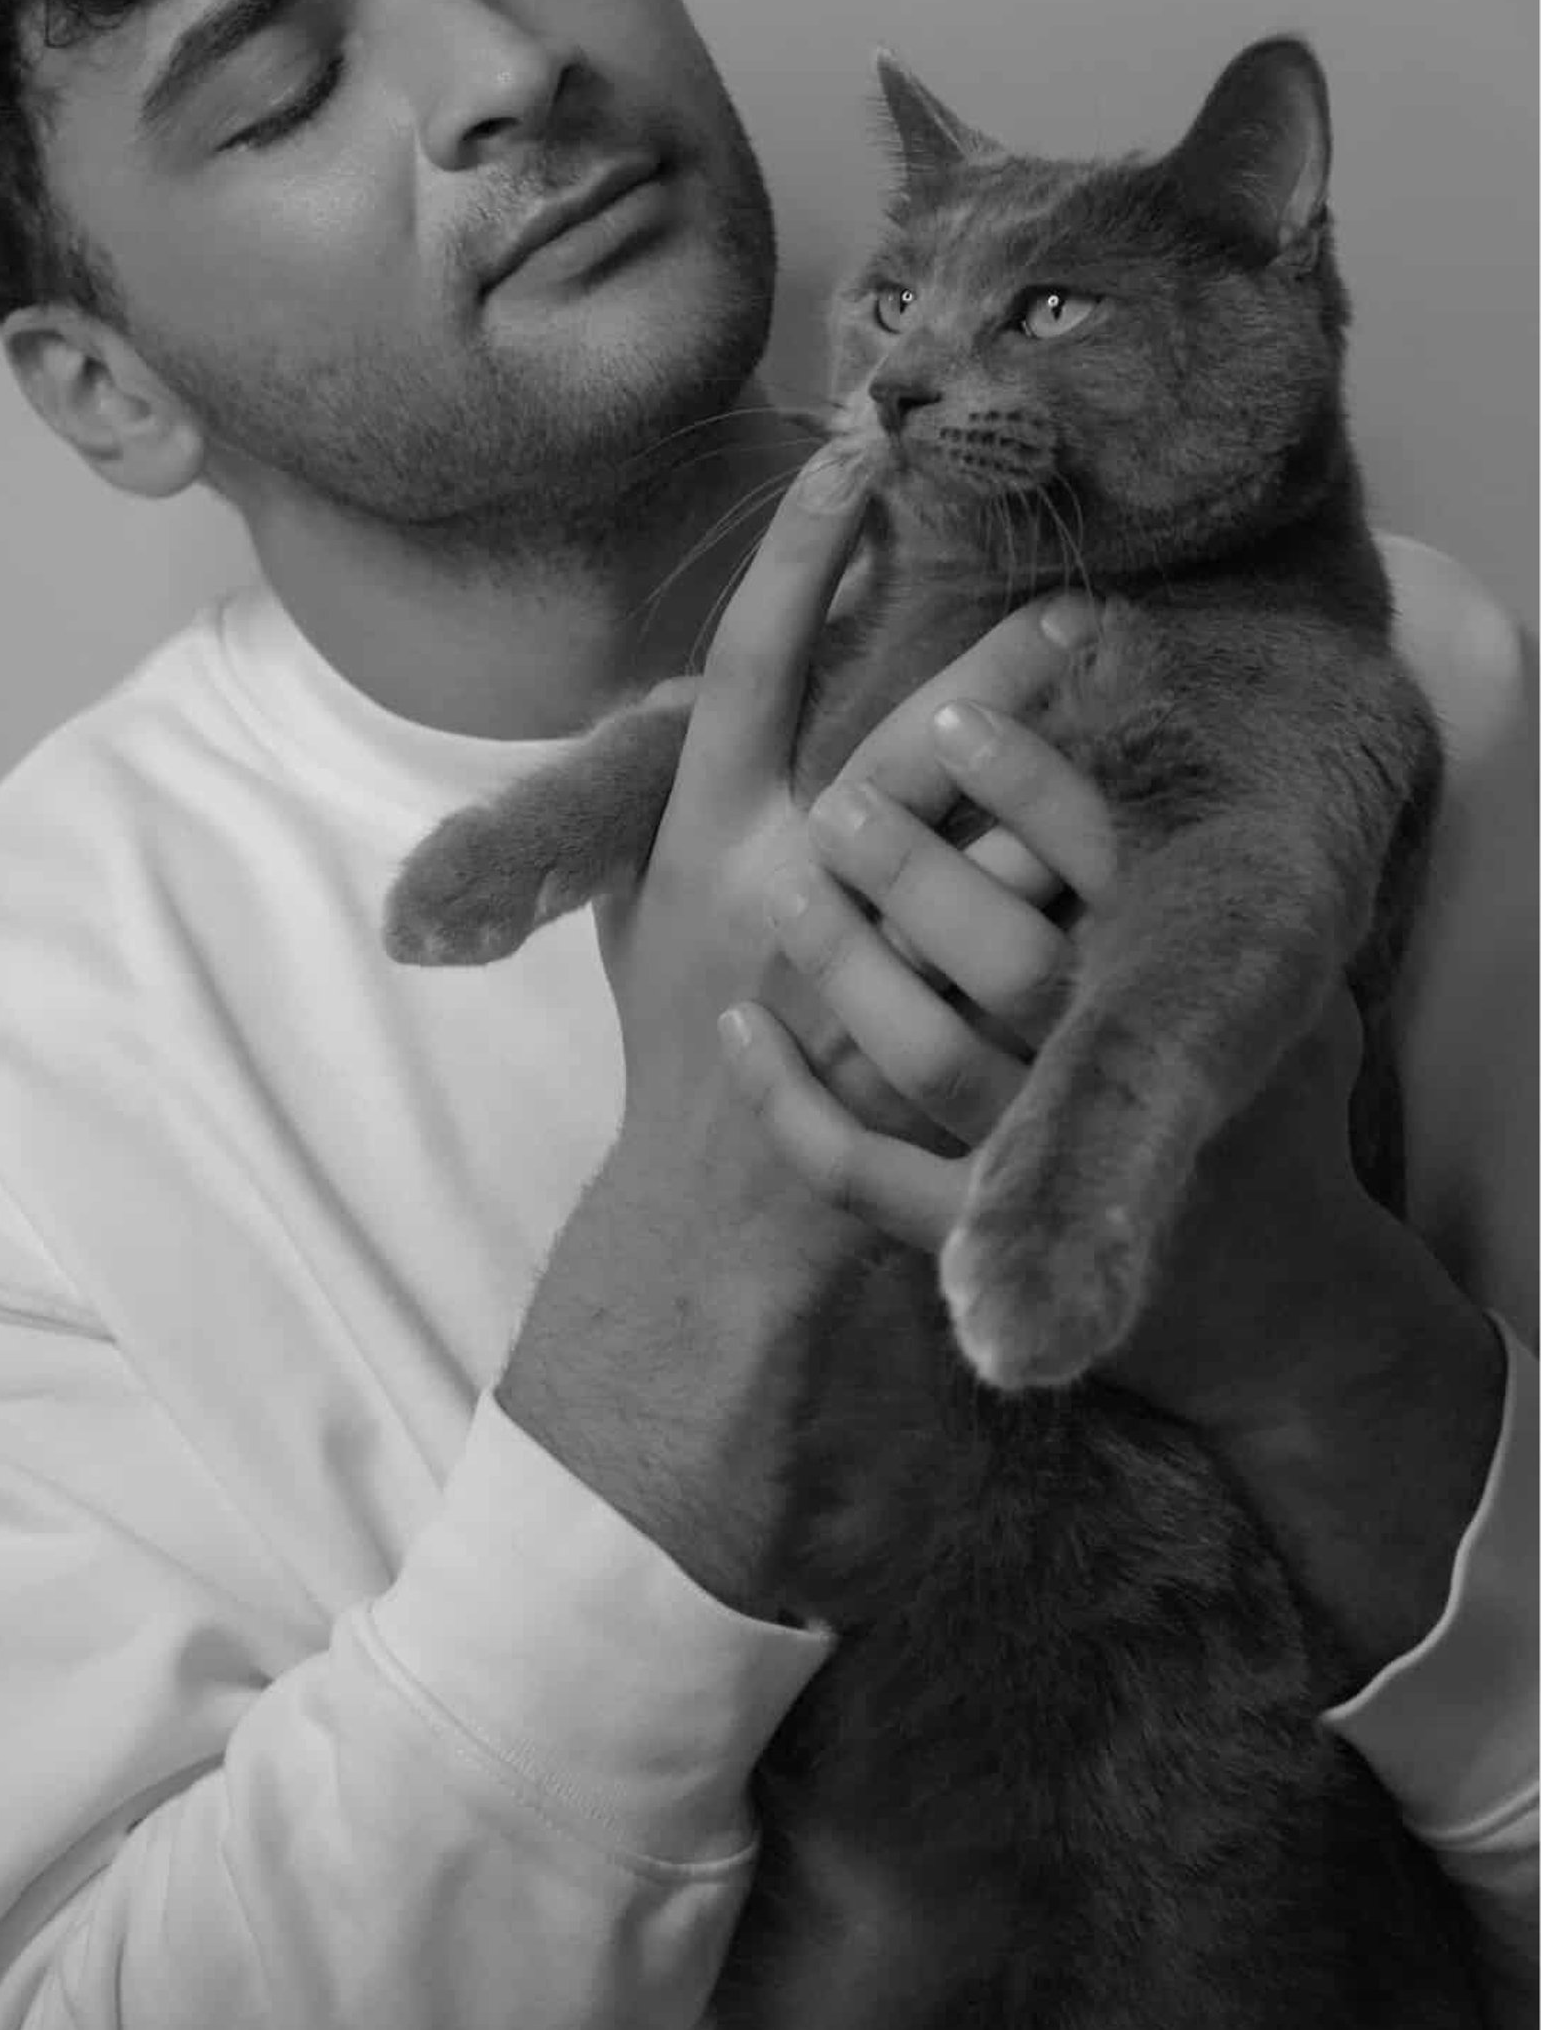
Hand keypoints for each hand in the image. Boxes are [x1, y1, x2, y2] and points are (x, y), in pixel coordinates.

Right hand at [595, 448, 1095, 1266]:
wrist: (720, 1225)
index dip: (798, 550)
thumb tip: (691, 701)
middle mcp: (776, 887)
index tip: (851, 455)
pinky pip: (1023, 946)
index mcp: (701, 836)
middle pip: (900, 745)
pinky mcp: (932, 1041)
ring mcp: (858, 969)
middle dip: (994, 669)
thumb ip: (662, 810)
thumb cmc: (680, 1053)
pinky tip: (1128, 836)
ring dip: (1053, 771)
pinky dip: (1073, 888)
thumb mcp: (638, 917)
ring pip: (979, 842)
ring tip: (1115, 697)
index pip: (747, 661)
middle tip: (1074, 602)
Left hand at [720, 700, 1381, 1435]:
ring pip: (928, 1058)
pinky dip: (793, 1108)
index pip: (1111, 875)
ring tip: (792, 885)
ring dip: (848, 967)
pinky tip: (742, 1029)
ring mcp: (1044, 1168)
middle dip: (917, 872)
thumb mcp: (1280, 994)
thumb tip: (1137, 721)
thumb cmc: (1272, 1118)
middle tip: (842, 799)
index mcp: (1193, 998)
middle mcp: (1115, 1077)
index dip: (1035, 790)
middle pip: (1008, 962)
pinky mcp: (981, 1242)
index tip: (957, 715)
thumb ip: (1226, 887)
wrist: (1287, 1313)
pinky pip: (865, 1177)